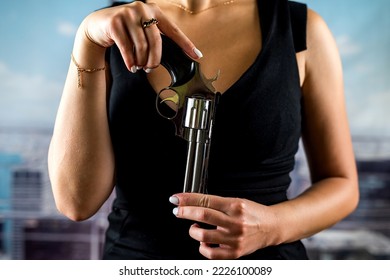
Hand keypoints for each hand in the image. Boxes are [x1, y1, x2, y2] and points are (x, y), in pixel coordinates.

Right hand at [80, 1, 200, 71]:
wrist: (97, 26)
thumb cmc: (125, 31)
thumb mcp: (142, 30)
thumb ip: (155, 38)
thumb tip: (175, 55)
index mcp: (154, 11)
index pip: (173, 30)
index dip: (186, 44)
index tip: (197, 56)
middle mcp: (142, 9)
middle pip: (156, 41)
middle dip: (154, 59)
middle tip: (150, 68)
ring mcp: (128, 14)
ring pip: (141, 46)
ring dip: (141, 61)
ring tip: (139, 67)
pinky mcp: (114, 23)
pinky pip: (127, 48)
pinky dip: (130, 61)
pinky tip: (131, 67)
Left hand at [169, 193, 279, 258]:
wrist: (271, 227)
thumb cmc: (253, 213)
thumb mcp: (236, 201)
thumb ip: (216, 203)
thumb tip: (192, 203)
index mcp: (235, 205)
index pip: (206, 200)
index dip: (187, 199)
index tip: (176, 199)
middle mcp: (235, 222)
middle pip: (203, 215)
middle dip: (185, 212)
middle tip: (177, 211)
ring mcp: (235, 239)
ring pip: (203, 236)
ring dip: (193, 230)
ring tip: (194, 227)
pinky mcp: (234, 253)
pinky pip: (211, 254)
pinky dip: (202, 247)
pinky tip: (204, 242)